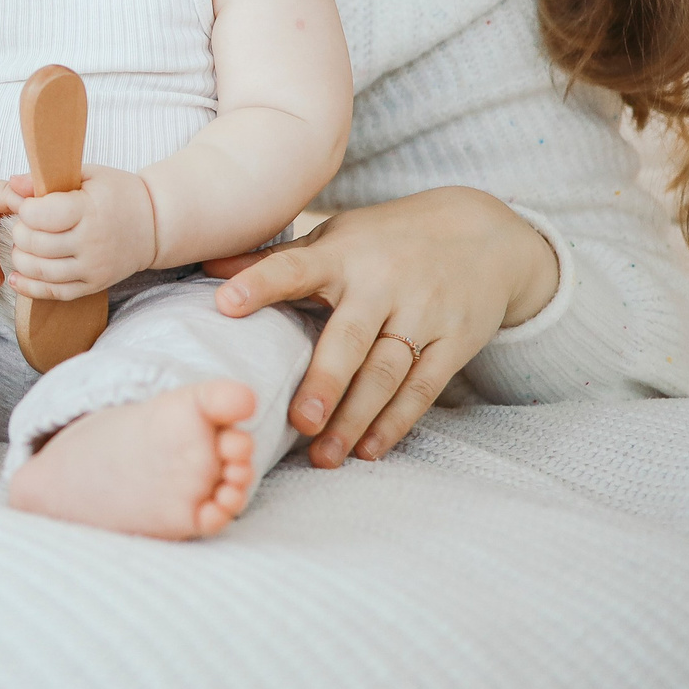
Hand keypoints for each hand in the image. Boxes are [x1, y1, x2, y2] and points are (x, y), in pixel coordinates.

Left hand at [0, 167, 156, 300]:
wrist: (154, 225)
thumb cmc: (118, 194)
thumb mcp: (88, 175)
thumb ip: (48, 179)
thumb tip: (12, 184)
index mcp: (88, 210)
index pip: (39, 215)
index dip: (24, 209)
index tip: (28, 204)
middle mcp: (91, 243)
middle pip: (36, 244)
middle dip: (20, 233)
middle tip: (23, 225)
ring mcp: (93, 268)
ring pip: (40, 271)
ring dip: (21, 258)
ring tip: (22, 246)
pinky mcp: (93, 286)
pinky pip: (54, 293)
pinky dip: (29, 288)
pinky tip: (17, 277)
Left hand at [204, 187, 557, 468]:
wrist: (484, 233)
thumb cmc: (387, 240)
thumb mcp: (335, 238)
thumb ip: (275, 259)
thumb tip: (204, 262)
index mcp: (340, 254)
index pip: (293, 267)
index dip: (258, 283)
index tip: (225, 304)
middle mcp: (381, 283)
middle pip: (350, 338)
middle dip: (326, 381)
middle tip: (300, 422)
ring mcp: (423, 312)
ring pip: (386, 372)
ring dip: (356, 417)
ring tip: (325, 454)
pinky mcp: (455, 340)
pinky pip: (423, 387)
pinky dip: (397, 421)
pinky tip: (370, 448)